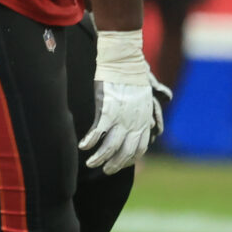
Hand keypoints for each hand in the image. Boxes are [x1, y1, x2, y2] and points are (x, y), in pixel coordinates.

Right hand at [81, 30, 165, 174]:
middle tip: (104, 170)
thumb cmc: (131, 78)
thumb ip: (142, 114)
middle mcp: (135, 123)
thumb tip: (148, 126)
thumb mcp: (143, 99)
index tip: (119, 164)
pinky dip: (90, 142)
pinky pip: (99, 132)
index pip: (139, 149)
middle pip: (126, 152)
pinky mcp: (108, 110)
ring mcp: (122, 117)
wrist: (124, 61)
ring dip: (100, 158)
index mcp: (144, 121)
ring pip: (111, 146)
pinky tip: (82, 146)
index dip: (129, 160)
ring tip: (90, 163)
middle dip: (115, 165)